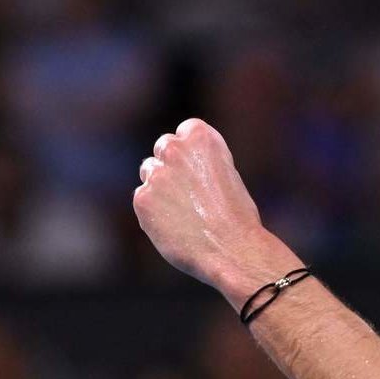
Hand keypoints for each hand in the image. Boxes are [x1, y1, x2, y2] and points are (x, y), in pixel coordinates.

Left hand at [133, 118, 272, 291]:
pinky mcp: (142, 198)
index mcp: (202, 137)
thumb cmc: (237, 215)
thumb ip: (200, 162)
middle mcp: (175, 149)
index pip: (186, 130)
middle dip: (172, 163)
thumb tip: (178, 166)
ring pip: (149, 171)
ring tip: (185, 210)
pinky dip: (153, 210)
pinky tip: (175, 224)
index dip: (193, 150)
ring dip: (160, 185)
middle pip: (164, 146)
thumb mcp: (226, 173)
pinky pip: (142, 198)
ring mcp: (156, 173)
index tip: (201, 168)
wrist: (231, 248)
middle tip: (190, 189)